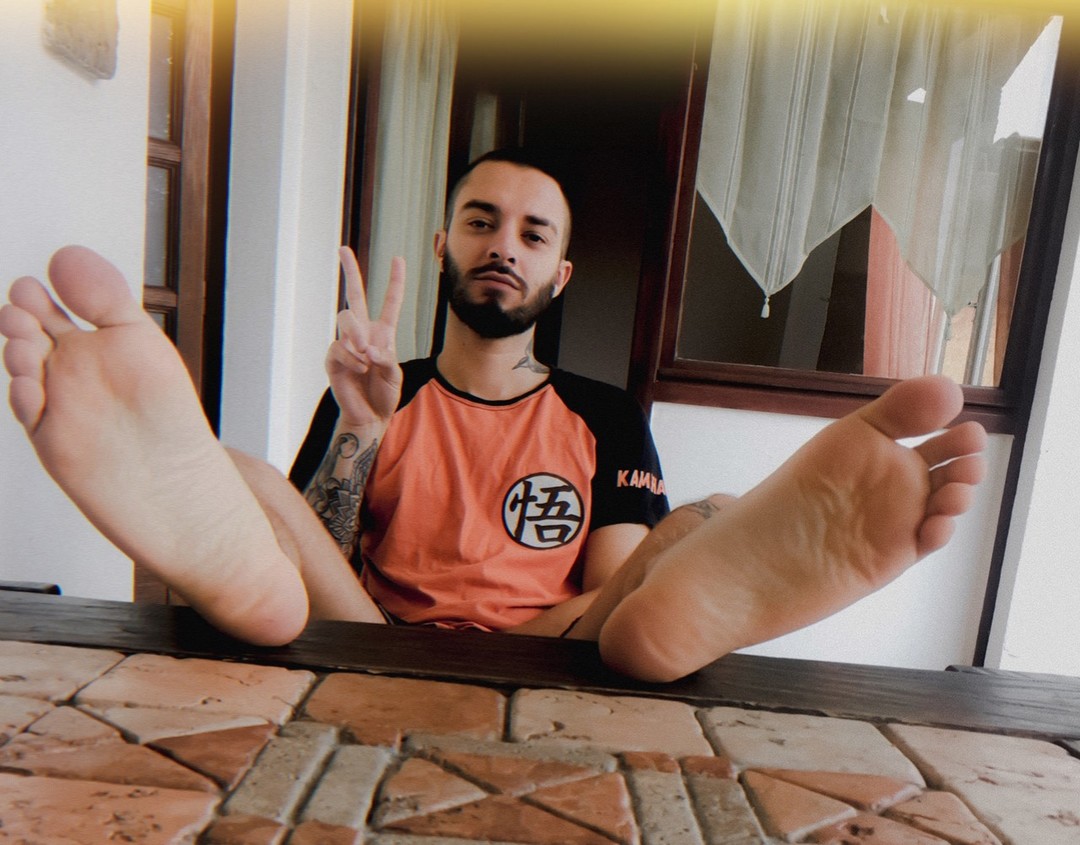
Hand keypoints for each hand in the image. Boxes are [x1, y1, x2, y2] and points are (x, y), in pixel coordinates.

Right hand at [325, 248, 404, 427]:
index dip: (395, 281)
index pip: (390, 303)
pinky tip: (359, 370)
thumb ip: (386, 359)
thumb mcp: (395, 375)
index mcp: (383, 333)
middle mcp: (363, 333)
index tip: (398, 259)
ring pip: (346, 319)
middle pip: (354, 295)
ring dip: (357, 338)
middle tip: (343, 249)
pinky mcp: (333, 357)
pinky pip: (339, 347)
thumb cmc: (384, 394)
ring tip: (366, 360)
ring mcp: (346, 343)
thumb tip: (367, 349)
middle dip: (350, 271)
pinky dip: (352, 360)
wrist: (370, 416)